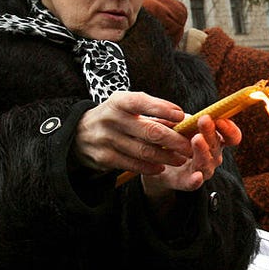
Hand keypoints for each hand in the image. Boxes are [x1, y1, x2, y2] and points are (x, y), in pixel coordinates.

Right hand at [73, 91, 192, 174]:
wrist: (79, 134)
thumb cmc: (115, 117)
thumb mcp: (128, 107)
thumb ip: (153, 112)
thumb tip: (186, 119)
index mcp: (119, 101)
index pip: (143, 102)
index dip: (164, 109)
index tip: (183, 117)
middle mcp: (111, 119)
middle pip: (150, 131)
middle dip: (174, 140)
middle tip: (190, 146)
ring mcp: (106, 139)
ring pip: (144, 151)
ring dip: (166, 157)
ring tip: (181, 158)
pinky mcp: (104, 158)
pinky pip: (133, 164)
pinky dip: (150, 167)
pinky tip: (161, 167)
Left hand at [141, 115, 240, 195]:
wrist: (157, 162)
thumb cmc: (174, 140)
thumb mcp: (181, 126)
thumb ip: (187, 120)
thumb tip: (189, 114)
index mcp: (215, 141)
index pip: (231, 137)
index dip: (230, 129)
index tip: (220, 119)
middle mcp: (213, 157)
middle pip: (216, 146)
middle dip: (211, 132)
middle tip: (204, 120)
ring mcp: (202, 170)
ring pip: (206, 163)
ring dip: (203, 151)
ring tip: (196, 139)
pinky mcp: (186, 182)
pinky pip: (193, 183)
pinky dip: (196, 180)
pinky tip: (197, 176)